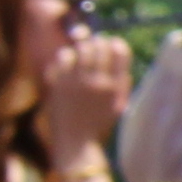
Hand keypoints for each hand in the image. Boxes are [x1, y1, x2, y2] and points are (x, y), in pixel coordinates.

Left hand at [38, 32, 133, 162]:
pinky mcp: (59, 84)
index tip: (112, 43)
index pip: (120, 52)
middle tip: (94, 42)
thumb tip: (120, 53)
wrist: (75, 140)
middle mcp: (97, 81)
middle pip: (99, 47)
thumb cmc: (98, 123)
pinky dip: (64, 56)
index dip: (116, 43)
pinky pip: (62, 59)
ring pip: (80, 49)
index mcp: (115, 86)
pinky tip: (66, 61)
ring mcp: (76, 82)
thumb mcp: (119, 104)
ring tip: (80, 49)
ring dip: (81, 46)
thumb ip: (122, 81)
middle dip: (97, 41)